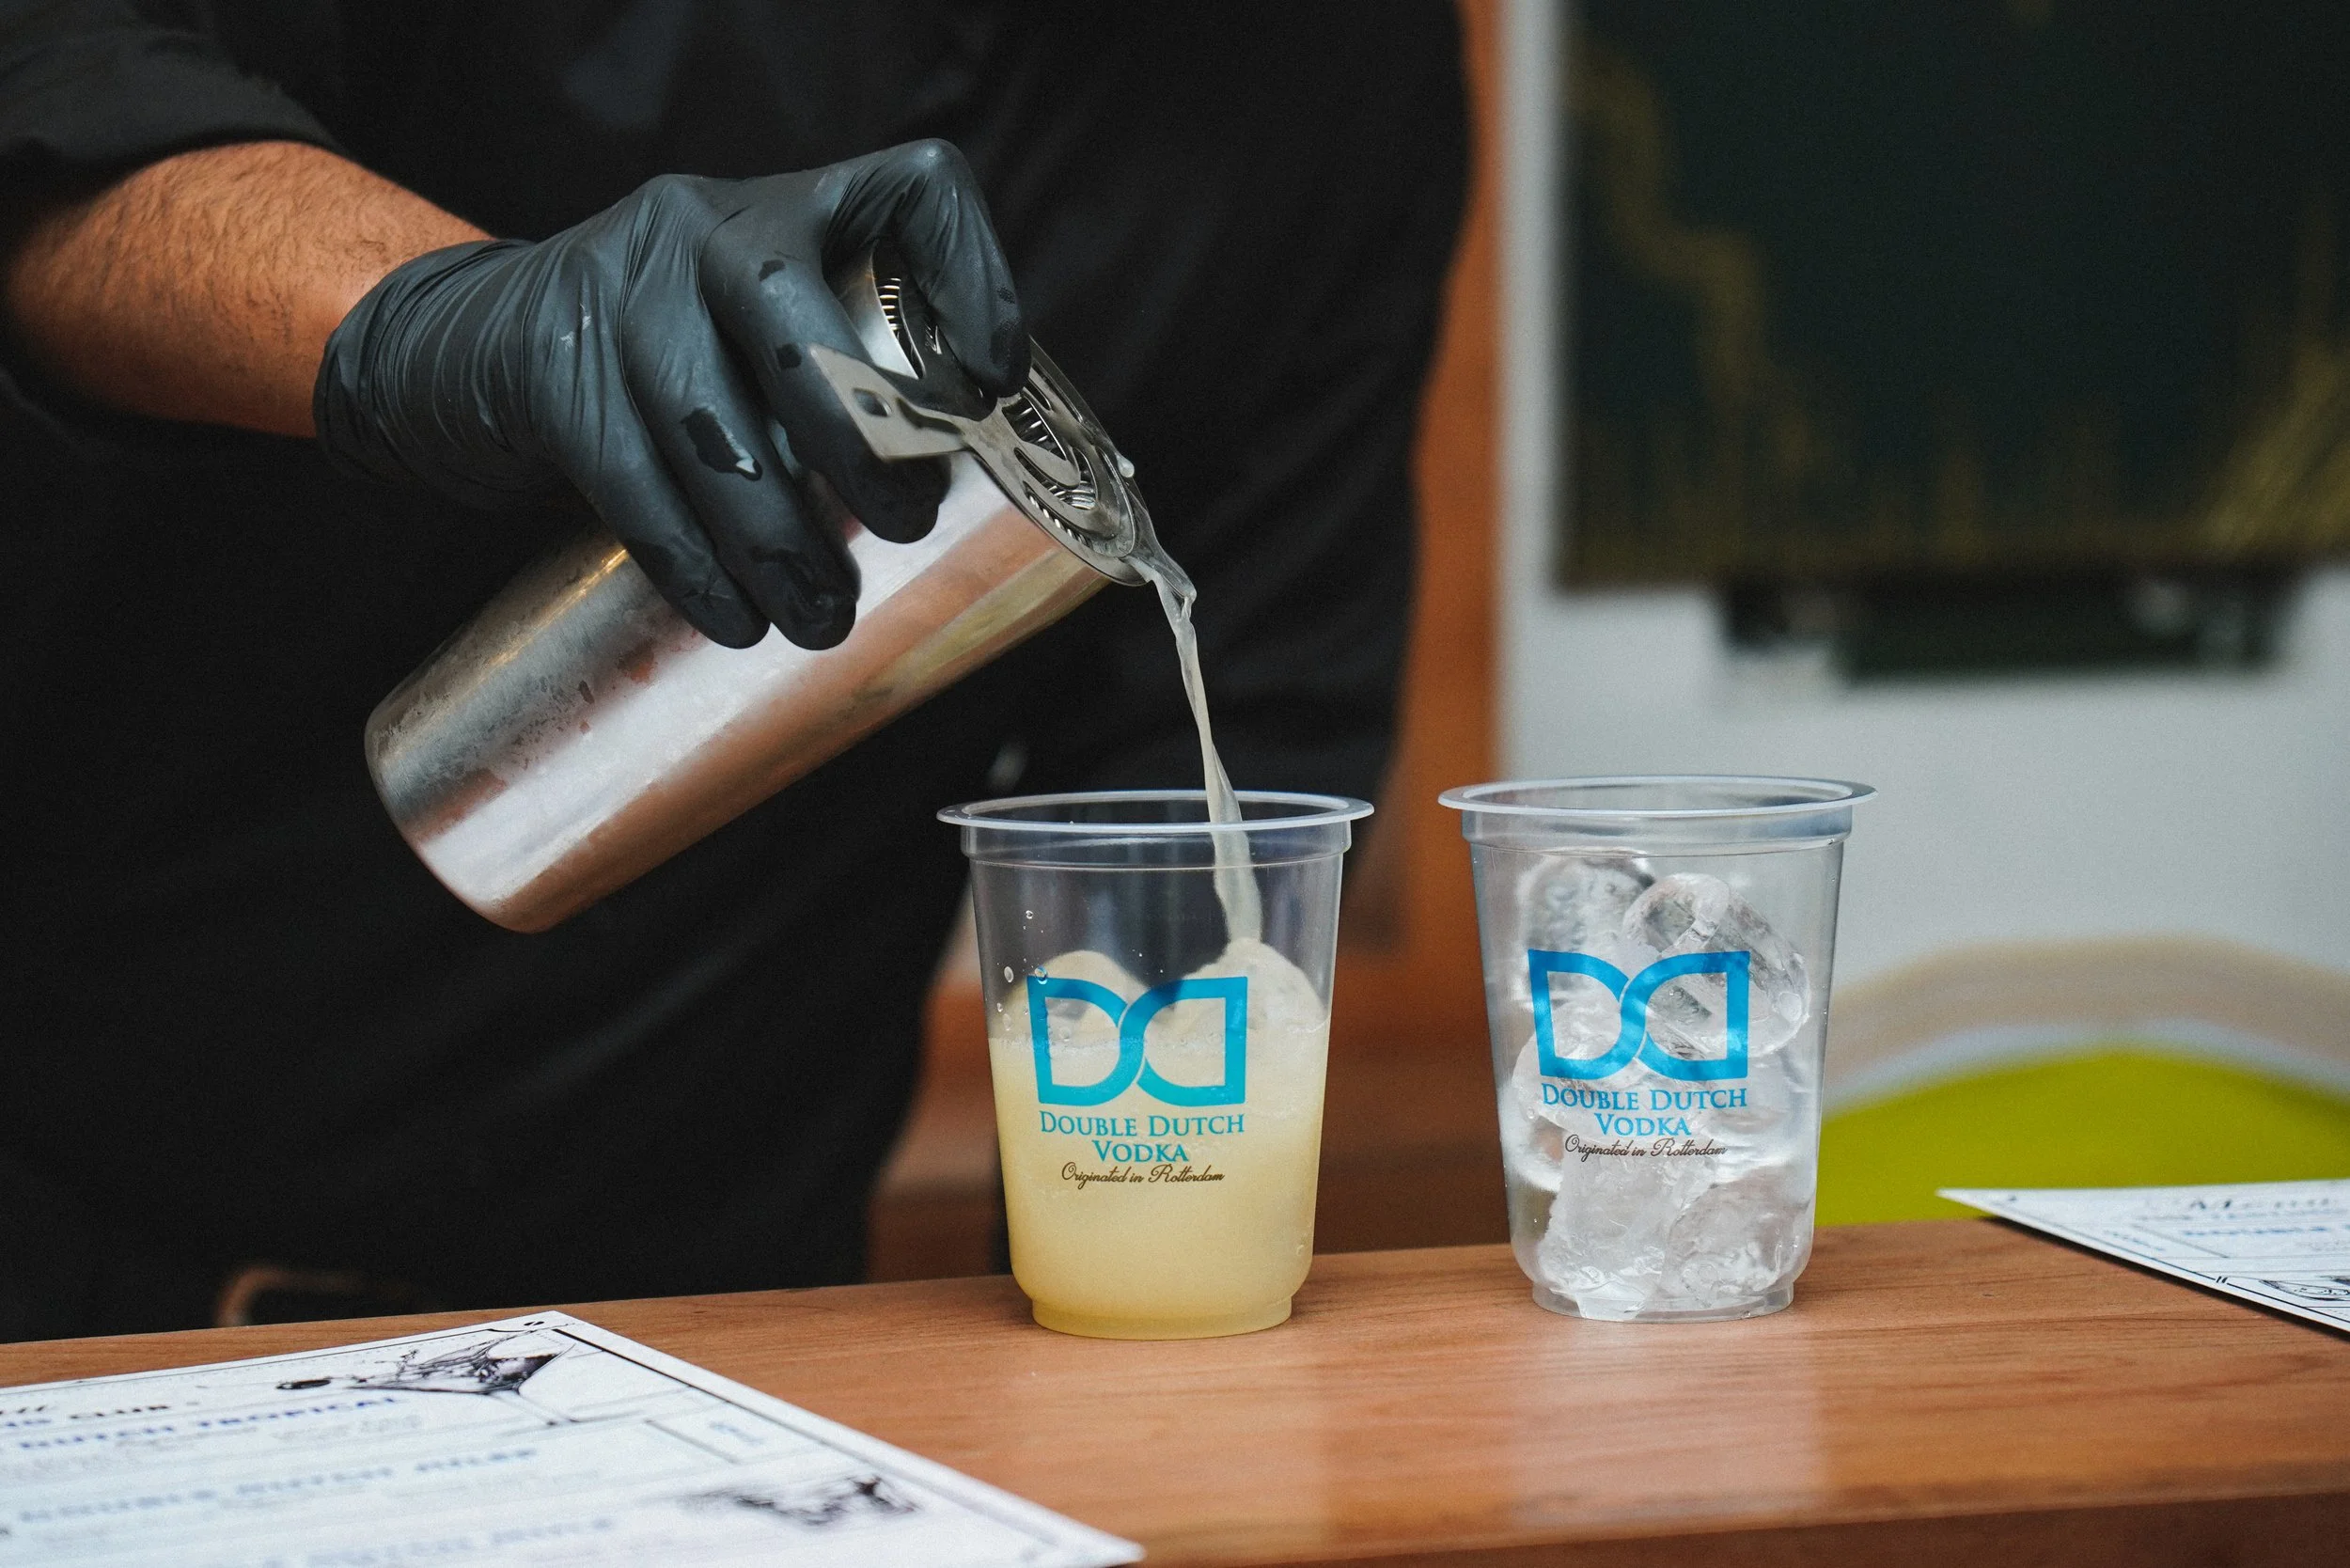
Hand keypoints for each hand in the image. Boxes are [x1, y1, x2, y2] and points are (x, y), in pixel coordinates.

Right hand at [313, 140, 1026, 648]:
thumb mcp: (753, 329)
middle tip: (904, 529)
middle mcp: (707, 225)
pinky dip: (697, 568)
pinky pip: (635, 485)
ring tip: (825, 621)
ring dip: (782, 546)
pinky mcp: (548, 367)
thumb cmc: (662, 363)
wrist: (462, 346)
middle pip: (799, 324)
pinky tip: (738, 622)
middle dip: (863, 447)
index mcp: (789, 209)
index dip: (975, 276)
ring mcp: (618, 288)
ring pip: (716, 430)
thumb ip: (839, 374)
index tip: (995, 383)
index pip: (913, 190)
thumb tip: (957, 496)